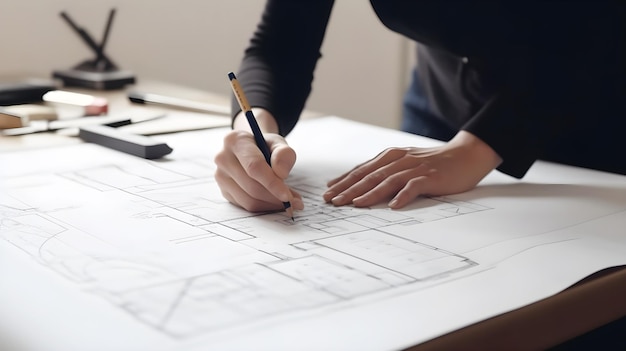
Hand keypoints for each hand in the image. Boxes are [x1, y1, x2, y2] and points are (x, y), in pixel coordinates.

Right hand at [214, 109, 303, 211]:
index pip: (254, 166)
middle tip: (295, 202)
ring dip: (272, 204)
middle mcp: (223, 158)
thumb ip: (284, 153)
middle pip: (252, 186)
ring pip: (249, 200)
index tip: (288, 196)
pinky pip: (246, 206)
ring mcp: (221, 176)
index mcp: (234, 141)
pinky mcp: (224, 191)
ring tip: (290, 202)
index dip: (272, 183)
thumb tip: (281, 173)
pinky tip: (276, 201)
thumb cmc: (265, 145)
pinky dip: (265, 207)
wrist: (251, 148)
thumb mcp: (278, 143)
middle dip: (276, 197)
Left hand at [323, 131, 501, 208]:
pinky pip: (414, 187)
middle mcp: (399, 160)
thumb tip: (361, 185)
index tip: (328, 192)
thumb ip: (385, 171)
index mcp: (391, 157)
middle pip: (369, 176)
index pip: (362, 170)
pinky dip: (402, 196)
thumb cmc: (433, 163)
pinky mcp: (430, 177)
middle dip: (349, 189)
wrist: (466, 155)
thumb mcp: (405, 163)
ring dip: (369, 193)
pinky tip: (392, 206)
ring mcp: (415, 168)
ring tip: (354, 204)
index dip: (344, 181)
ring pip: (387, 181)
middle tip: (332, 201)